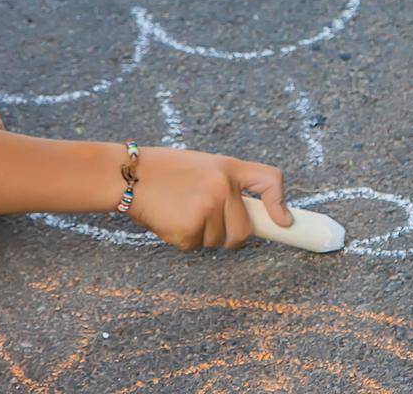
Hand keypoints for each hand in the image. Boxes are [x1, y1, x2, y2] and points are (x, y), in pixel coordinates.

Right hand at [122, 145, 291, 250]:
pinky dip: (183, 239)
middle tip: (204, 217)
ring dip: (202, 235)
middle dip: (228, 233)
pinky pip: (196, 246)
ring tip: (180, 210)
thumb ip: (228, 185)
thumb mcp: (203, 166)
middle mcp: (222, 187)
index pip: (269, 180)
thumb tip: (256, 218)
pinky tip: (169, 219)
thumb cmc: (165, 171)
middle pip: (243, 231)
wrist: (129, 175)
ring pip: (218, 241)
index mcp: (227, 168)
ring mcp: (207, 209)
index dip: (280, 204)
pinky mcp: (189, 229)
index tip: (283, 222)